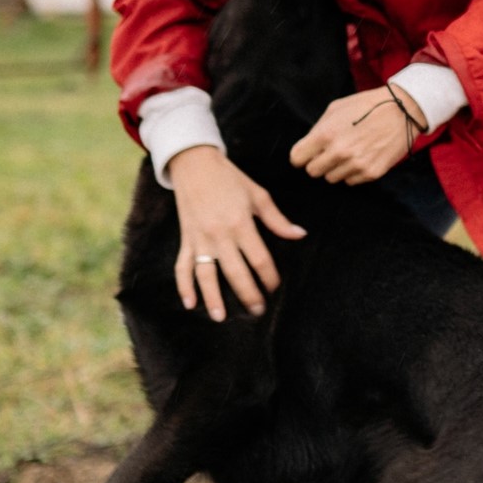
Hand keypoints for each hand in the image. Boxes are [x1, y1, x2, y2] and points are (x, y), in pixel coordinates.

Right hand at [168, 146, 306, 319]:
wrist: (194, 164)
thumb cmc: (230, 179)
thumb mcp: (258, 195)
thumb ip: (277, 219)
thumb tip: (299, 235)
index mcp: (241, 224)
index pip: (259, 259)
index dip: (269, 276)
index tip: (275, 286)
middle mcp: (219, 235)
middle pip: (236, 272)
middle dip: (248, 294)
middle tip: (258, 311)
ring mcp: (200, 239)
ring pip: (206, 274)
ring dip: (213, 297)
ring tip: (221, 317)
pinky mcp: (186, 239)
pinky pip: (183, 266)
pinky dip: (183, 285)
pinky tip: (189, 303)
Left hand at [289, 85, 419, 185]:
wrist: (402, 111)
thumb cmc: (367, 106)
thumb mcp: (336, 108)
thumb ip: (318, 129)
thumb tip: (309, 147)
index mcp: (325, 134)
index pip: (296, 159)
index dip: (301, 156)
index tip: (307, 154)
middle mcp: (339, 152)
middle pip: (312, 172)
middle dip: (318, 162)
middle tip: (329, 152)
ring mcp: (356, 164)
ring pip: (331, 178)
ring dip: (336, 168)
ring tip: (349, 153)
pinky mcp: (371, 173)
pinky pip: (351, 181)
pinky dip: (353, 172)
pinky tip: (362, 157)